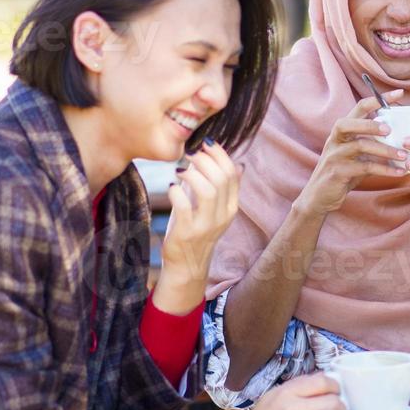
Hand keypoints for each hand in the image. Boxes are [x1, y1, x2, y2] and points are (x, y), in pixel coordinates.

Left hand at [155, 143, 238, 312]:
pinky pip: (184, 207)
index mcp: (231, 207)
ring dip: (192, 174)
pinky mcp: (188, 233)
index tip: (204, 144)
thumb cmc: (196, 230)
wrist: (187, 265)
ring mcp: (206, 225)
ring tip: (180, 170)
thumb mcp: (213, 208)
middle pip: (221, 178)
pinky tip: (171, 187)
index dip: (219, 154)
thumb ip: (222, 187)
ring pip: (208, 191)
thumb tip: (238, 164)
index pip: (232, 173)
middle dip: (205, 159)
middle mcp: (222, 216)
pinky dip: (177, 192)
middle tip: (190, 153)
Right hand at [298, 90, 409, 215]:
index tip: (399, 93)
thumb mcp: (356, 157)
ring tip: (404, 156)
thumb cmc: (341, 175)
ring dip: (385, 150)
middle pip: (350, 122)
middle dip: (372, 123)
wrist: (320, 197)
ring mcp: (335, 155)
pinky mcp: (338, 172)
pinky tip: (399, 172)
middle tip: (392, 129)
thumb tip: (398, 139)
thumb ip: (371, 146)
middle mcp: (335, 140)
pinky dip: (384, 169)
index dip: (377, 99)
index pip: (358, 108)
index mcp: (341, 132)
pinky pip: (365, 167)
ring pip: (360, 145)